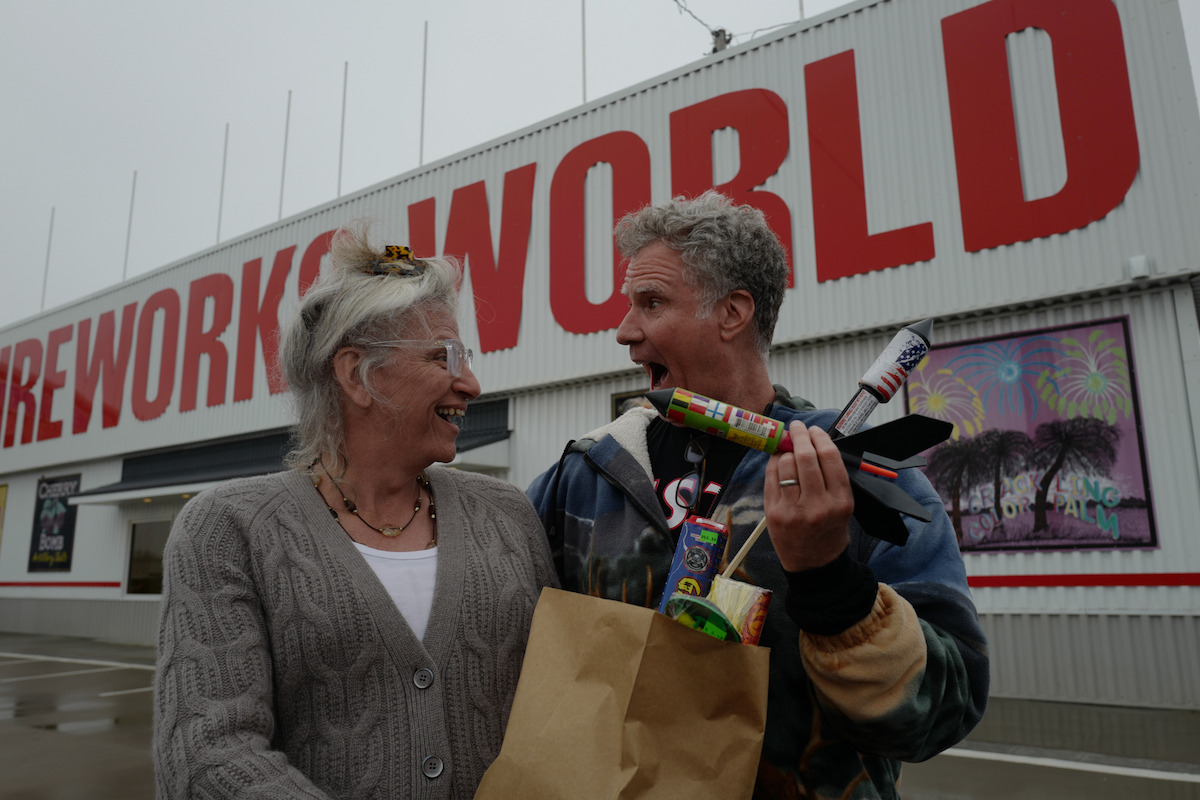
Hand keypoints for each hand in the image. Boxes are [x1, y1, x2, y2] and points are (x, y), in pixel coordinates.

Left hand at [764, 421, 853, 571]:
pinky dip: (774, 464)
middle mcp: (818, 506)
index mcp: (841, 502)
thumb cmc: (830, 531)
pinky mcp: (774, 514)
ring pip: (785, 464)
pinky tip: (778, 459)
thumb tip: (813, 442)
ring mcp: (793, 511)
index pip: (830, 458)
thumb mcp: (843, 506)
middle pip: (806, 457)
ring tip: (788, 448)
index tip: (814, 430)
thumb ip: (831, 477)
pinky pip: (771, 478)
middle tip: (797, 428)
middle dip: (800, 435)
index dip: (820, 437)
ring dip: (786, 450)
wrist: (815, 565)